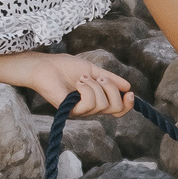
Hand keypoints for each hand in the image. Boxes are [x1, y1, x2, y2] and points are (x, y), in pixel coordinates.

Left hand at [9, 53, 131, 118]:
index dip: (128, 104)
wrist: (47, 66)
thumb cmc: (66, 67)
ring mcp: (82, 111)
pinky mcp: (72, 111)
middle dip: (111, 89)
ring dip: (96, 86)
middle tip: (98, 77)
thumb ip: (111, 79)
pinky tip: (78, 83)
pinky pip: (90, 104)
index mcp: (98, 99)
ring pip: (103, 105)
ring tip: (82, 78)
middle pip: (115, 108)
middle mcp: (92, 108)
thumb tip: (128, 86)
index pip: (118, 110)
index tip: (130, 92)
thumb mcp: (94, 70)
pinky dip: (87, 89)